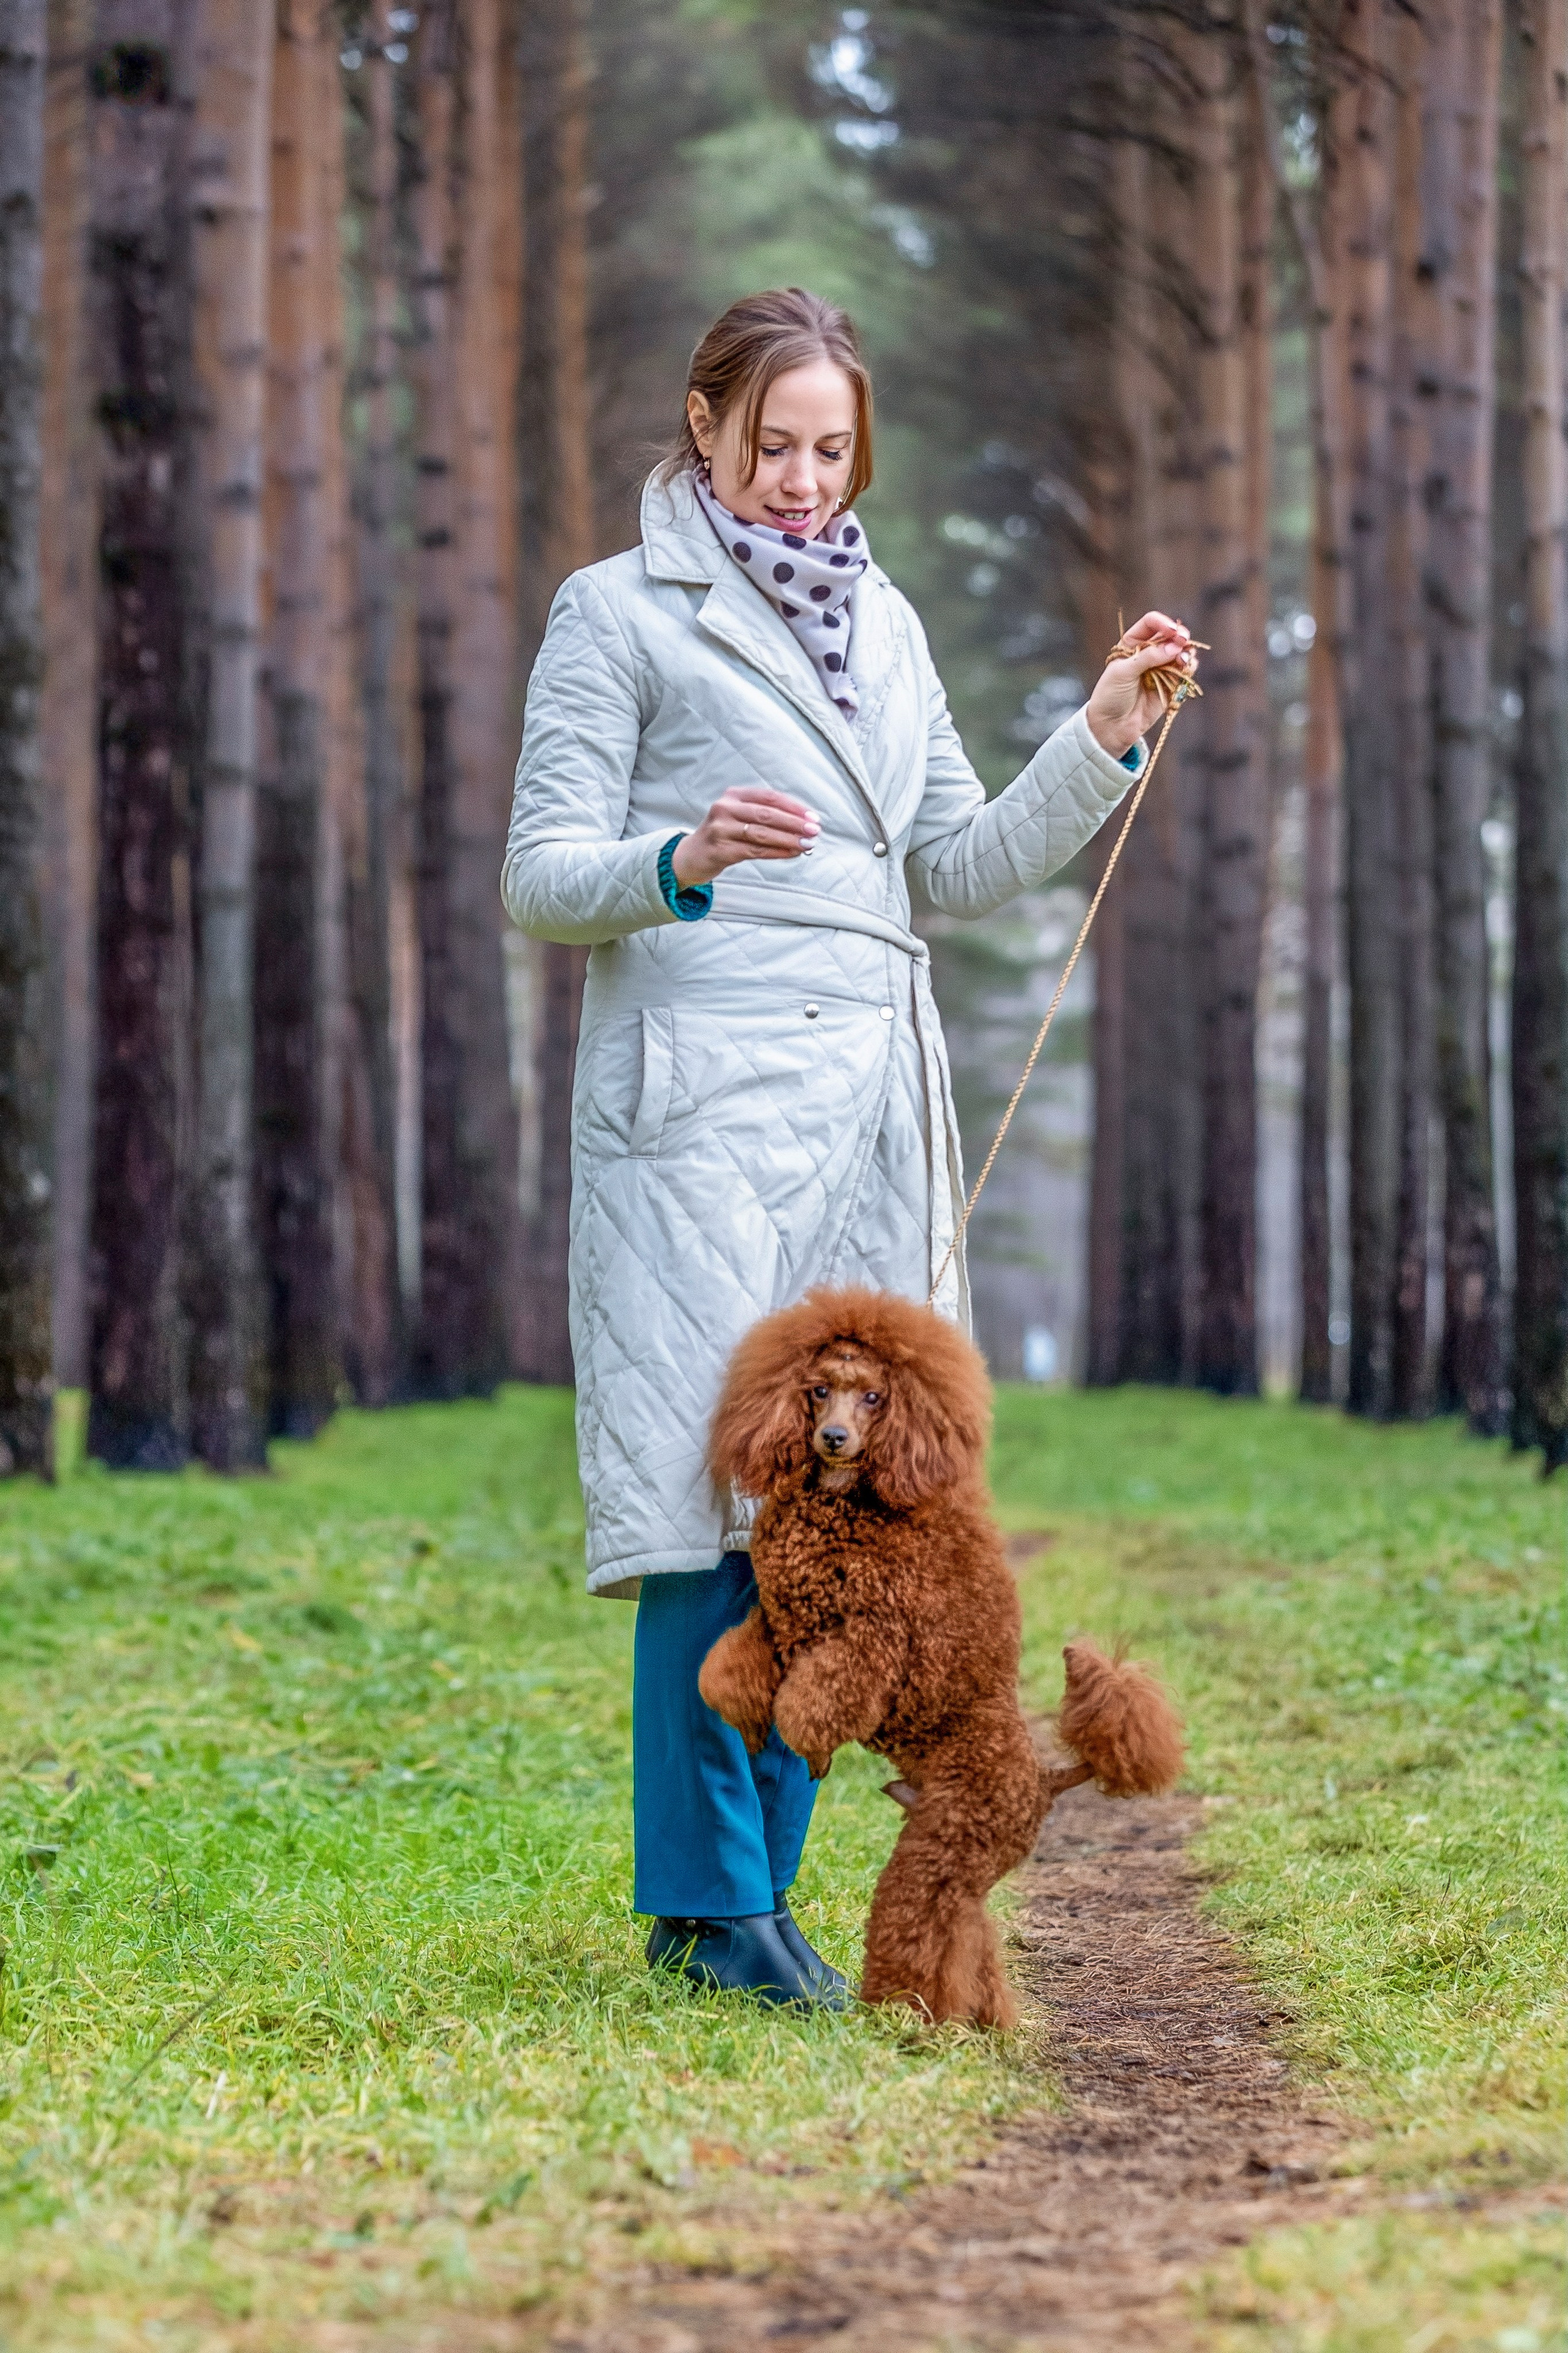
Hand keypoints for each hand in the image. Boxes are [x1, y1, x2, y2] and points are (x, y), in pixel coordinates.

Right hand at [671, 787, 819, 887]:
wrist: (690, 856)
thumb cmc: (722, 836)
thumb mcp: (738, 817)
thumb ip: (763, 815)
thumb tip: (801, 823)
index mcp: (733, 795)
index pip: (769, 797)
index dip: (793, 807)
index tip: (812, 816)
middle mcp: (725, 808)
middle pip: (767, 814)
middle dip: (795, 823)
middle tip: (814, 831)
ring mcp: (721, 829)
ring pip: (763, 834)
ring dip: (789, 839)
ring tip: (808, 844)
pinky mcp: (721, 849)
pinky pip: (756, 851)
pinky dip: (778, 852)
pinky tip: (792, 853)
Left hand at [1083, 611, 1196, 759]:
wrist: (1111, 726)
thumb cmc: (1110, 695)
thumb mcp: (1123, 672)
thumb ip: (1148, 657)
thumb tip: (1174, 647)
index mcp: (1132, 643)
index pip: (1151, 623)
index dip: (1163, 623)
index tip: (1171, 630)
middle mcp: (1149, 652)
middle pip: (1170, 636)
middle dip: (1179, 636)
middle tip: (1183, 641)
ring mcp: (1161, 667)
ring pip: (1181, 652)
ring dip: (1186, 653)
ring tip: (1184, 661)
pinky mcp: (1171, 684)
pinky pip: (1185, 671)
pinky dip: (1189, 667)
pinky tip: (1188, 668)